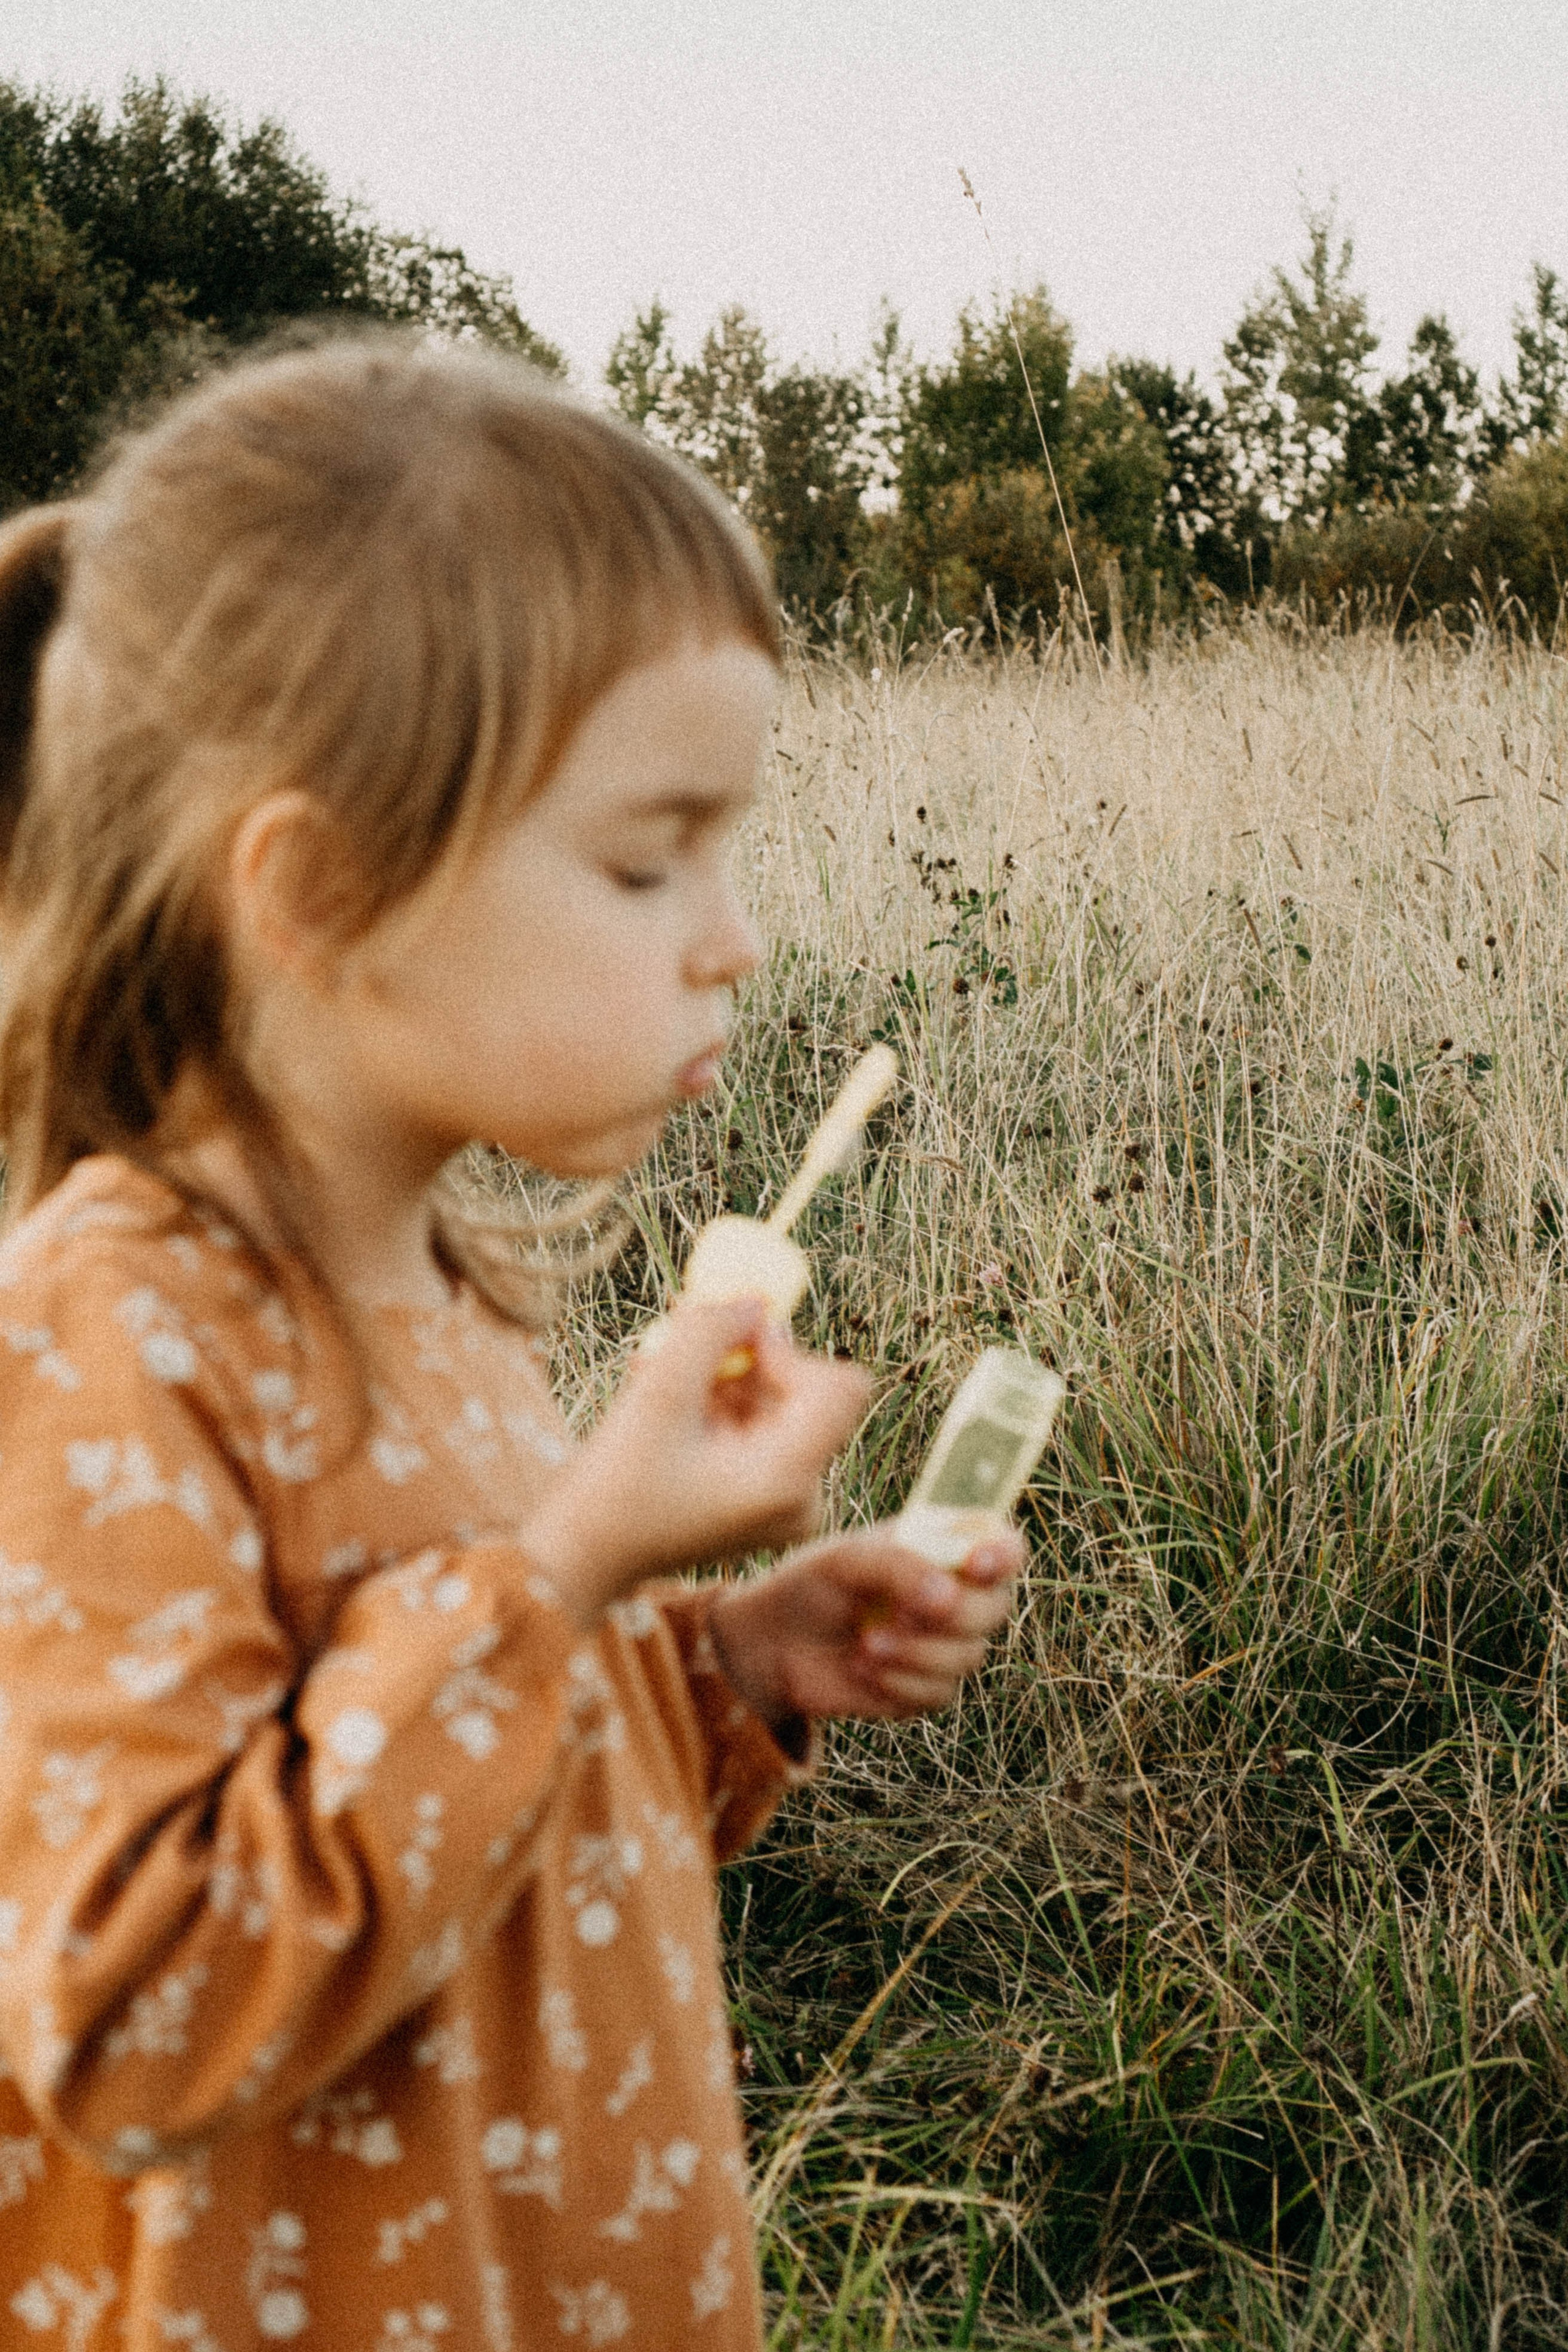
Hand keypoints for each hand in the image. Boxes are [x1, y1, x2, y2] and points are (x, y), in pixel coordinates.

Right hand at [522, 1298, 868, 1625]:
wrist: (577, 1557)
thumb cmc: (614, 1487)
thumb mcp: (660, 1392)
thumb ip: (711, 1332)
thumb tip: (755, 1298)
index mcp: (788, 1480)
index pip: (840, 1387)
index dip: (790, 1349)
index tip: (733, 1339)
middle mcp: (800, 1498)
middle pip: (803, 1393)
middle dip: (743, 1362)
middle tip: (682, 1345)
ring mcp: (781, 1504)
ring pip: (773, 1406)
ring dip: (719, 1380)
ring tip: (659, 1376)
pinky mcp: (757, 1501)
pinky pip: (753, 1430)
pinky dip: (714, 1406)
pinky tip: (666, 1402)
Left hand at [707, 1521, 1024, 1724]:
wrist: (773, 1645)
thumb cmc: (812, 1585)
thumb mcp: (847, 1560)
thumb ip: (898, 1565)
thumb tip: (946, 1595)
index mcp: (944, 1547)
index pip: (1003, 1545)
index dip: (1002, 1555)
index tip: (975, 1566)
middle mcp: (955, 1594)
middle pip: (996, 1606)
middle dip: (952, 1615)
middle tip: (897, 1613)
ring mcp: (945, 1644)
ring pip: (970, 1655)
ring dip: (915, 1651)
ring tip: (865, 1641)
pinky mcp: (927, 1687)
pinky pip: (939, 1692)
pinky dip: (899, 1682)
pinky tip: (862, 1666)